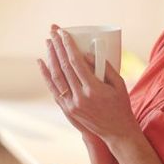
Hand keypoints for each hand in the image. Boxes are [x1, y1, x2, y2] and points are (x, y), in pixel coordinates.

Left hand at [37, 24, 138, 145]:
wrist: (117, 132)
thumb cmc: (121, 105)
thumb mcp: (119, 84)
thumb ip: (104, 67)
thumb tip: (85, 54)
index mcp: (94, 89)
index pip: (76, 62)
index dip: (68, 46)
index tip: (64, 32)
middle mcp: (80, 97)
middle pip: (63, 67)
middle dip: (57, 47)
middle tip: (53, 31)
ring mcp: (72, 105)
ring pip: (56, 78)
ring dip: (50, 58)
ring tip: (48, 42)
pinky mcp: (68, 110)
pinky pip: (54, 89)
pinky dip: (46, 75)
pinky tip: (42, 63)